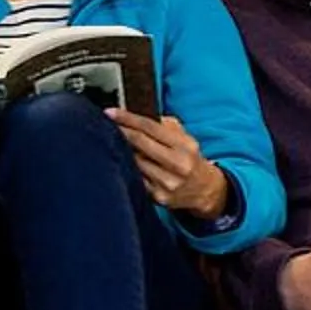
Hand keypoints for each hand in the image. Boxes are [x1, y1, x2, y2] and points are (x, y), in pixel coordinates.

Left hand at [107, 107, 226, 219]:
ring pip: (134, 162)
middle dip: (120, 131)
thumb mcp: (185, 138)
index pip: (150, 127)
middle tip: (106, 123)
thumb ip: (165, 125)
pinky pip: (135, 178)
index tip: (110, 112)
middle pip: (140, 143)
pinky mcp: (158, 197)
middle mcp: (177, 165)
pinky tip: (123, 162)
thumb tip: (137, 118)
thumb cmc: (189, 159)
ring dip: (121, 150)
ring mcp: (167, 183)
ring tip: (113, 142)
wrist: (204, 190)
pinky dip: (127, 168)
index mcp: (185, 146)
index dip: (128, 118)